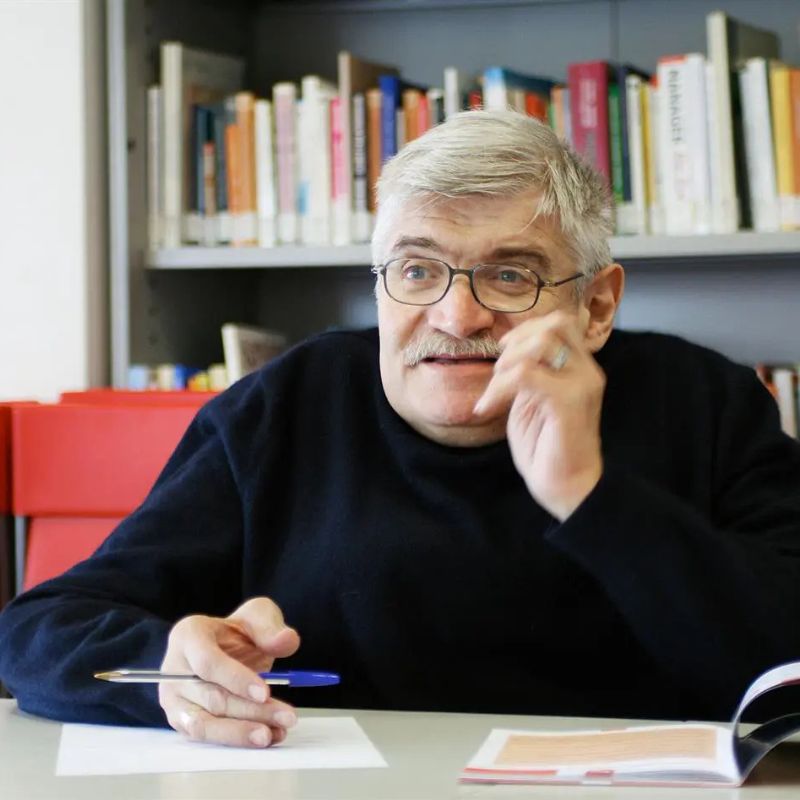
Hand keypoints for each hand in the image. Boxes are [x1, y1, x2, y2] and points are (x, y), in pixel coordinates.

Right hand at [159, 597, 300, 747]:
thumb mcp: (257, 616)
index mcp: (188, 635)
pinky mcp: (182, 722)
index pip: (207, 662)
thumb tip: (285, 640)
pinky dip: (238, 739)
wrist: (225, 651)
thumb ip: (270, 627)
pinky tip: (268, 735)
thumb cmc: (236, 632)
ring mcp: (174, 699)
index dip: (235, 679)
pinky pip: (208, 737)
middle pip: (211, 698)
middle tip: (286, 716)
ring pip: (205, 724)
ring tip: (275, 733)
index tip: (265, 693)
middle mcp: (174, 670)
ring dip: (242, 732)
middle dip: (252, 711)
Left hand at [474, 310, 604, 520]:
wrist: (567, 488)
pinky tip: (488, 408)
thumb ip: (527, 375)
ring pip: (541, 343)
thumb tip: (507, 356)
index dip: (526, 330)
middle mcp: (586, 371)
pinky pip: (527, 374)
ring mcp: (581, 385)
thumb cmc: (546, 448)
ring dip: (506, 364)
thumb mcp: (531, 402)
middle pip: (555, 324)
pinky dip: (500, 387)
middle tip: (498, 373)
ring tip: (494, 393)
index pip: (560, 323)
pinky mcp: (568, 402)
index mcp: (579, 369)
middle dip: (516, 341)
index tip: (502, 352)